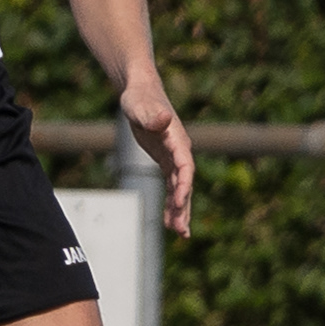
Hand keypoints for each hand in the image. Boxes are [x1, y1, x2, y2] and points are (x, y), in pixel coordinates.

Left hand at [122, 78, 195, 237]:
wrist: (140, 92)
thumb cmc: (139, 98)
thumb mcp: (140, 106)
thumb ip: (152, 116)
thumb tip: (163, 118)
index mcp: (176, 139)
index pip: (185, 166)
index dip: (184, 184)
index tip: (179, 201)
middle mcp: (179, 151)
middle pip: (185, 183)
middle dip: (184, 206)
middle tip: (182, 231)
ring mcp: (174, 157)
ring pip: (180, 188)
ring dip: (180, 209)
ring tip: (179, 233)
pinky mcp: (165, 160)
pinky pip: (171, 185)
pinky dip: (172, 201)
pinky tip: (169, 220)